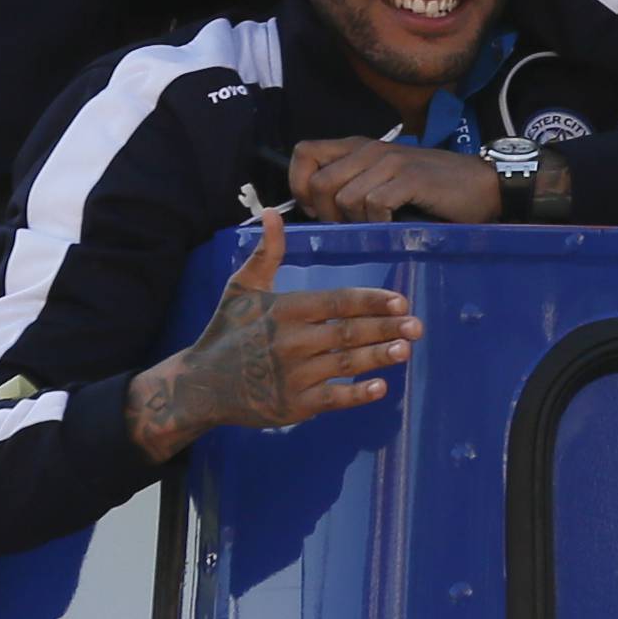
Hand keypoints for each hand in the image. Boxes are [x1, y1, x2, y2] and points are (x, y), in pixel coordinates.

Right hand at [123, 207, 421, 461]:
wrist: (200, 386)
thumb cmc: (226, 331)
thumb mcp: (242, 287)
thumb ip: (266, 252)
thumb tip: (272, 212)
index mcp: (284, 310)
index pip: (337, 302)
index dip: (371, 302)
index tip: (401, 301)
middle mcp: (291, 341)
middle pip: (348, 332)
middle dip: (385, 328)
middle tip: (417, 326)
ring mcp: (293, 375)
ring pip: (345, 364)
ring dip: (379, 357)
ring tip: (406, 350)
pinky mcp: (293, 406)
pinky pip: (332, 399)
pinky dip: (357, 394)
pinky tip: (380, 388)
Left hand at [289, 136, 500, 223]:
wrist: (483, 184)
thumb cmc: (432, 188)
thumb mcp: (387, 178)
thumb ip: (354, 183)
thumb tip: (316, 208)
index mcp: (360, 147)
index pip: (305, 152)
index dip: (299, 184)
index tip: (316, 209)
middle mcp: (371, 149)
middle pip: (319, 182)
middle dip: (327, 214)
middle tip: (348, 227)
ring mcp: (391, 162)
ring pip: (345, 197)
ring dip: (356, 221)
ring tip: (376, 226)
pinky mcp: (411, 178)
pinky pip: (375, 204)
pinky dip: (380, 222)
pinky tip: (395, 224)